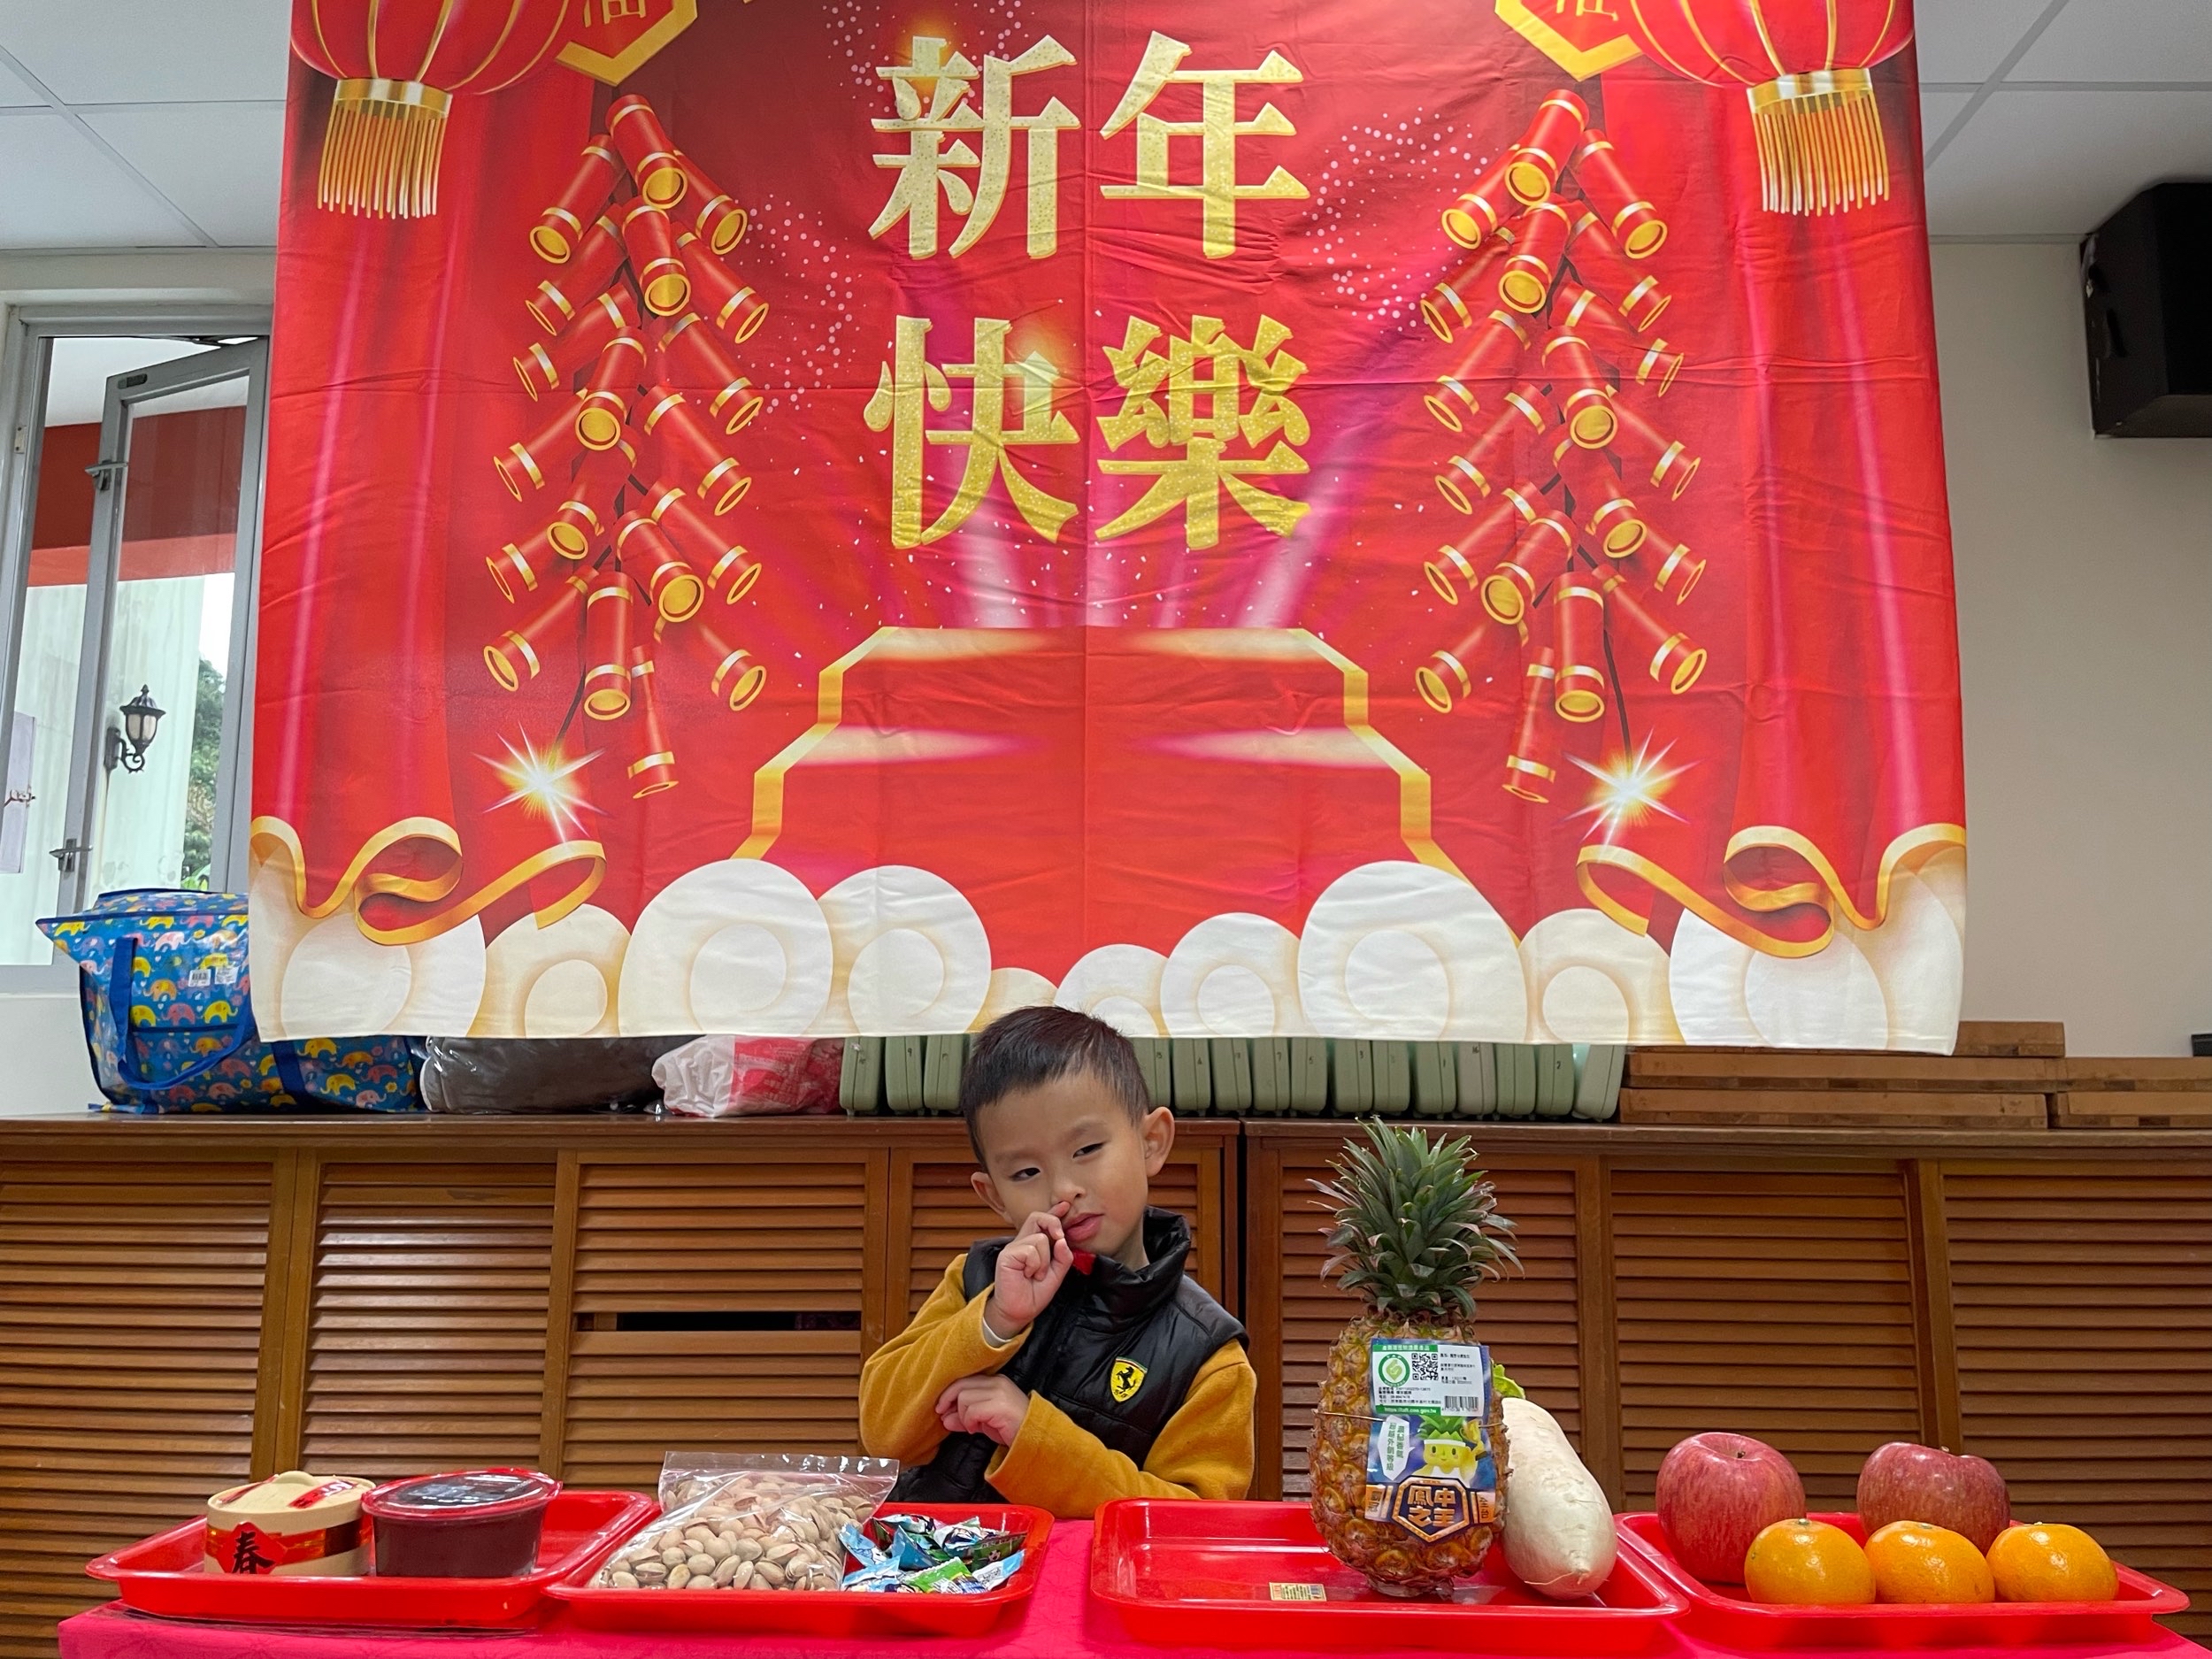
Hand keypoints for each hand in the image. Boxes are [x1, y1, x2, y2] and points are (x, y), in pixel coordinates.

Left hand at [935, 1374, 1029, 1446]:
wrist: (1034, 1438)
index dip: (948, 1393)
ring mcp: (999, 1392)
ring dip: (962, 1416)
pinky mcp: (1000, 1406)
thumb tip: (944, 1418)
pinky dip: (969, 1422)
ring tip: (971, 1427)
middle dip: (948, 1401)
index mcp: (994, 1381)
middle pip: (961, 1385)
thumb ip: (964, 1416)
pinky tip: (975, 1430)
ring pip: (964, 1398)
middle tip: (944, 1418)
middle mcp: (997, 1382)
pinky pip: (973, 1411)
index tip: (940, 1408)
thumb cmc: (1010, 1428)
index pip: (964, 1379)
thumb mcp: (983, 1421)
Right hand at [986, 1203, 1072, 1335]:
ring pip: (1040, 1238)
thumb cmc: (1034, 1294)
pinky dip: (1035, 1264)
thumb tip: (1062, 1241)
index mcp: (1033, 1246)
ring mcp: (1013, 1248)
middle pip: (1037, 1217)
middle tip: (1060, 1237)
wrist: (1019, 1312)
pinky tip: (1028, 1274)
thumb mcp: (1056, 1275)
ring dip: (1044, 1260)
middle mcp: (1022, 1243)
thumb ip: (1063, 1258)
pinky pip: (1030, 1250)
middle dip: (1053, 1222)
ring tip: (1036, 1274)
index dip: (1053, 1212)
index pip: (1042, 1223)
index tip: (1064, 1206)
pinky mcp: (1007, 1255)